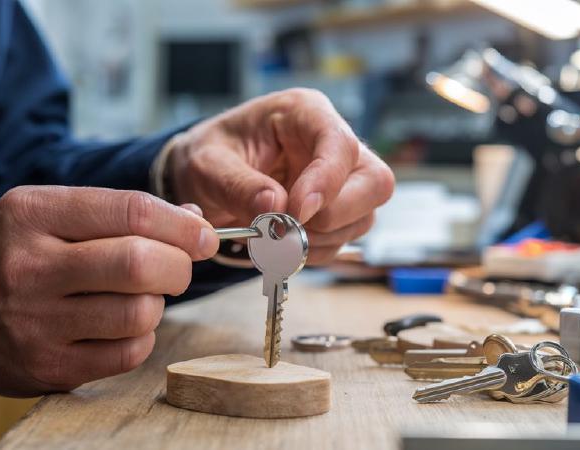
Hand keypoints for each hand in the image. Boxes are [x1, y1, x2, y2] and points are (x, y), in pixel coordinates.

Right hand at [0, 186, 217, 395]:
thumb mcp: (39, 210)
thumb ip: (113, 211)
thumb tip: (191, 218)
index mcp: (32, 214)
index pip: (131, 212)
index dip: (183, 225)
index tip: (203, 235)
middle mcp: (31, 268)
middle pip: (142, 265)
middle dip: (179, 265)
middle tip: (177, 266)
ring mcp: (37, 324)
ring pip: (140, 313)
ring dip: (157, 303)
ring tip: (138, 296)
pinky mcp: (46, 368)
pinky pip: (127, 354)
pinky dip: (141, 337)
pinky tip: (120, 325)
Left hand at [167, 88, 394, 263]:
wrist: (205, 180)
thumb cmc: (210, 158)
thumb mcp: (208, 165)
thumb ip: (237, 184)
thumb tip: (275, 207)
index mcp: (305, 113)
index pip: (340, 144)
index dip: (327, 181)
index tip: (298, 212)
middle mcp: (332, 144)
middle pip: (374, 183)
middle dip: (333, 216)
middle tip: (286, 229)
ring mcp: (342, 180)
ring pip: (363, 217)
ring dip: (319, 238)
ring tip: (272, 237)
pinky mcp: (338, 210)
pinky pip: (344, 240)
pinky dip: (313, 251)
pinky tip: (281, 243)